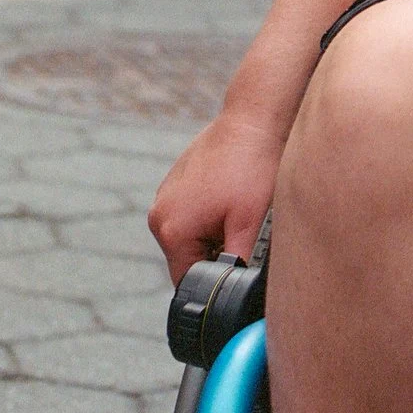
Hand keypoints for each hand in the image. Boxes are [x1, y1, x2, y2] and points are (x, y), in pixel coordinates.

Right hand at [151, 106, 287, 281]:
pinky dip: (211, 213)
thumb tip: (235, 292)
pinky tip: (232, 194)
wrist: (253, 119)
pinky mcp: (175, 183)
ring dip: (215, 232)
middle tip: (245, 231)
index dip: (215, 282)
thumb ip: (236, 264)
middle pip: (188, 258)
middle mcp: (159, 215)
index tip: (239, 268)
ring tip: (240, 208)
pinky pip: (191, 212)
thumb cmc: (253, 168)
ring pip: (191, 235)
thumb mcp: (249, 224)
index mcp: (171, 231)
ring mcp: (165, 197)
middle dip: (216, 254)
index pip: (187, 280)